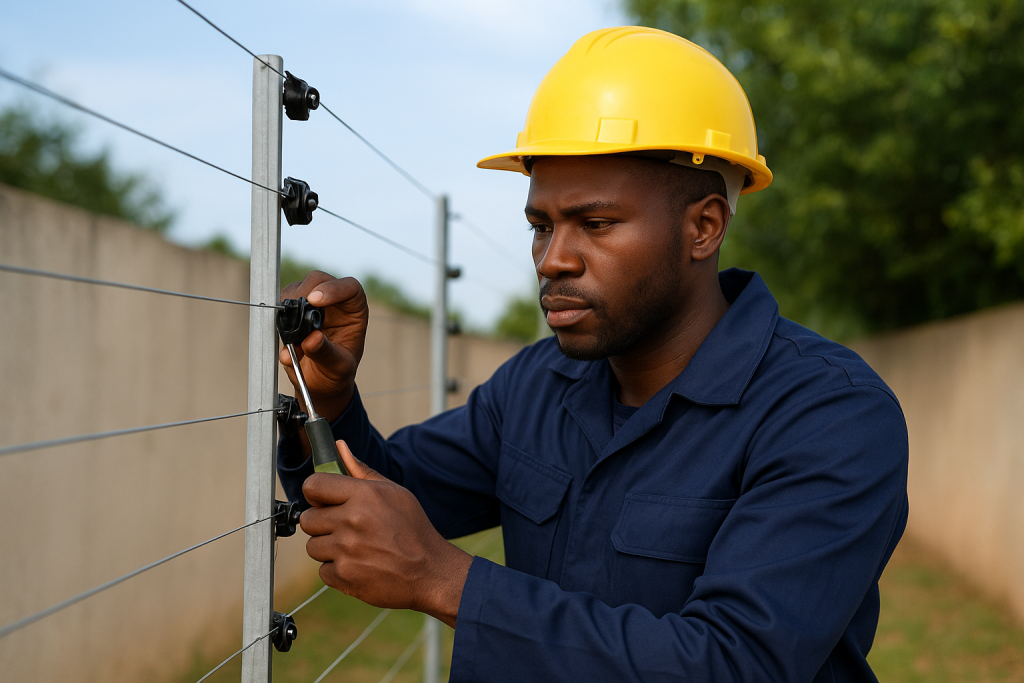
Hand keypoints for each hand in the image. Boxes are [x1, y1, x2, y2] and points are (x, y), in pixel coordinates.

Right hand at [279, 271, 368, 421]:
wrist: (320, 382)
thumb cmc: (336, 372)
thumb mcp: (338, 368)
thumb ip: (326, 354)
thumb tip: (311, 339)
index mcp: (353, 311)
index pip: (349, 288)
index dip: (333, 288)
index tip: (315, 300)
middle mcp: (334, 302)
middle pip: (318, 280)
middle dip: (304, 292)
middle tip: (295, 311)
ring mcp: (311, 304)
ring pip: (295, 289)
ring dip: (289, 306)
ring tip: (292, 334)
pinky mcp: (292, 311)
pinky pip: (280, 305)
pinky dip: (278, 318)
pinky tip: (285, 337)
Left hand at [300, 441, 472, 626]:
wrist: (430, 572)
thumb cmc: (412, 528)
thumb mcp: (394, 493)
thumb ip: (361, 470)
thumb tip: (339, 446)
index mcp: (364, 495)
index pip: (313, 485)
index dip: (316, 493)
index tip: (324, 500)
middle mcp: (352, 521)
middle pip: (308, 518)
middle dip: (322, 523)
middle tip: (344, 527)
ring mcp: (346, 550)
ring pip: (313, 546)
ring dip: (329, 548)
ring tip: (355, 548)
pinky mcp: (344, 576)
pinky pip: (323, 570)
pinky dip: (337, 570)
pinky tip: (359, 565)